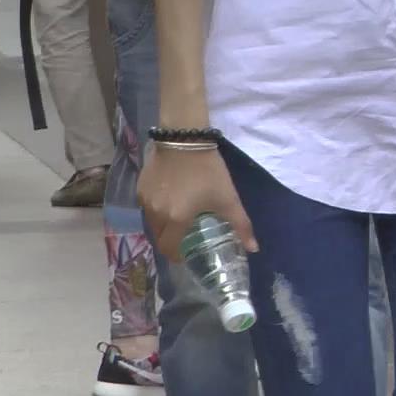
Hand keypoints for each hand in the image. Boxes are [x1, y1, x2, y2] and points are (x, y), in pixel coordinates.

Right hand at [138, 145, 258, 263]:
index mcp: (176, 219)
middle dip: (170, 242)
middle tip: (183, 238)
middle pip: (159, 238)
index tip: (184, 255)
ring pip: (151, 223)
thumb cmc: (208, 170)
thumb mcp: (228, 198)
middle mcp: (156, 213)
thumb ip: (241, 225)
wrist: (185, 139)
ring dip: (163, 227)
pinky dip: (156, 211)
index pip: (169, 249)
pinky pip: (147, 207)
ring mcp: (145, 200)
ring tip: (177, 220)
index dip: (176, 256)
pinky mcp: (140, 187)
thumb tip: (254, 249)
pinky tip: (169, 202)